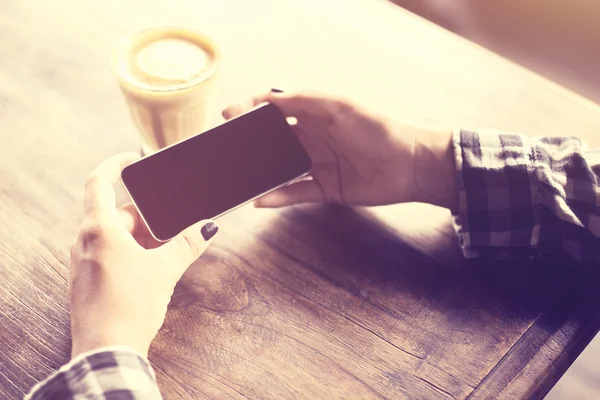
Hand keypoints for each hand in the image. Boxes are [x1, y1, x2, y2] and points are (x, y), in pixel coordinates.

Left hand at [69, 153, 218, 357]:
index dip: (115, 164)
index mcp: (98, 229)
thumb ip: (188, 244)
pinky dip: (130, 252)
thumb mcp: (165, 270)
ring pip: (114, 235)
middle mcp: (84, 241)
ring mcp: (83, 262)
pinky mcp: (87, 280)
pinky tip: (152, 266)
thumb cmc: (129, 306)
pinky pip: (109, 253)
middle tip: (171, 222)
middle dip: (145, 215)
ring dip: (140, 236)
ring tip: (167, 247)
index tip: (133, 158)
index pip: (98, 181)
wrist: (108, 350)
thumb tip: (208, 227)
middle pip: (115, 213)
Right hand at [223, 90, 456, 209]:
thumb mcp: (338, 107)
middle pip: (274, 139)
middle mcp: (313, 137)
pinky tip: (261, 200)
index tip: (228, 115)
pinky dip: (278, 196)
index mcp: (315, 112)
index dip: (251, 108)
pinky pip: (296, 192)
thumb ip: (302, 100)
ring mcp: (319, 163)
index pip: (276, 107)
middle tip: (227, 150)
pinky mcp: (327, 188)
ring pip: (281, 167)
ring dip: (261, 172)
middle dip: (251, 143)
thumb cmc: (378, 127)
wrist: (411, 164)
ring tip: (237, 177)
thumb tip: (267, 97)